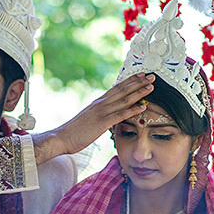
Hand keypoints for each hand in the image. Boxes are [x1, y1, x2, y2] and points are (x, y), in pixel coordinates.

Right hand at [32, 73, 154, 164]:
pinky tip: (142, 107)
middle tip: (151, 76)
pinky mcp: (102, 123)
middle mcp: (100, 104)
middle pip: (123, 91)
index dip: (129, 81)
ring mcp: (101, 112)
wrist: (62, 138)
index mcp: (98, 103)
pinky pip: (120, 115)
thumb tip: (108, 114)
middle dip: (138, 83)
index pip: (116, 88)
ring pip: (124, 100)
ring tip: (151, 87)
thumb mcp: (89, 119)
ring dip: (138, 93)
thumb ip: (99, 114)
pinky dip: (132, 110)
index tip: (140, 75)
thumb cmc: (74, 132)